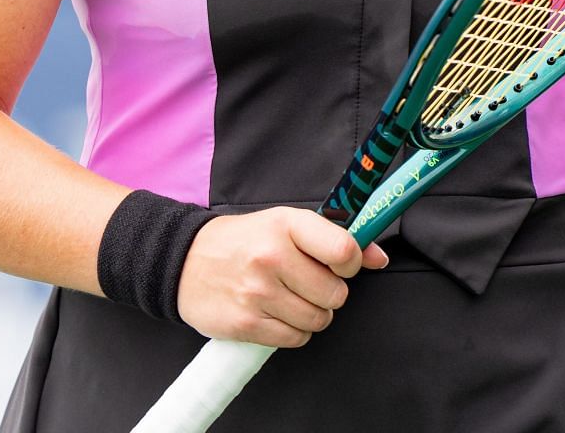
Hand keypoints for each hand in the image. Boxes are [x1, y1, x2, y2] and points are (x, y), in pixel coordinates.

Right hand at [176, 207, 388, 346]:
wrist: (184, 261)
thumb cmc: (244, 240)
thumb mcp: (286, 225)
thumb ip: (335, 239)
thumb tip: (379, 258)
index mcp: (286, 225)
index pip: (343, 251)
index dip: (351, 263)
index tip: (340, 265)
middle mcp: (272, 257)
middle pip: (335, 294)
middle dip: (329, 293)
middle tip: (308, 284)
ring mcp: (257, 293)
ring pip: (318, 320)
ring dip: (311, 314)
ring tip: (290, 298)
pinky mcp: (246, 324)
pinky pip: (295, 339)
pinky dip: (293, 331)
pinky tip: (276, 313)